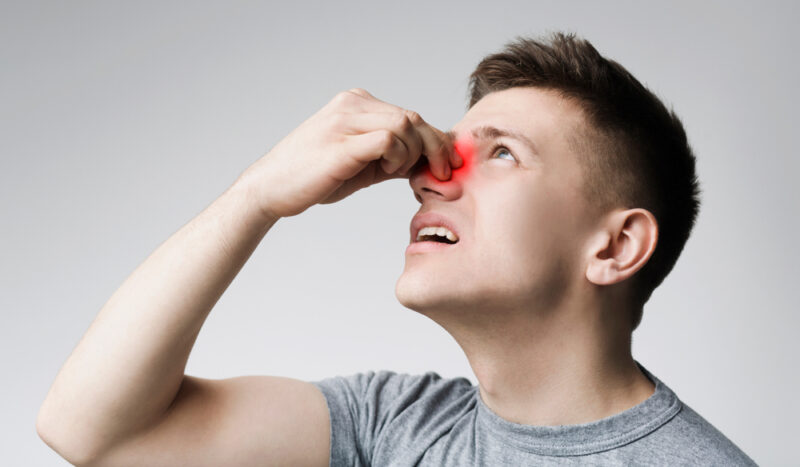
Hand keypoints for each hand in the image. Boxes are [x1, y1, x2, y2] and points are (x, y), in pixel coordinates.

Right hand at [235, 88, 459, 220]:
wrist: (270, 189)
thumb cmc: (315, 177)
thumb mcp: (362, 162)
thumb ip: (392, 155)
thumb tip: (430, 162)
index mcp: (356, 103)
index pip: (410, 115)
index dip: (436, 140)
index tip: (447, 164)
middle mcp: (352, 104)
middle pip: (413, 118)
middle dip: (435, 147)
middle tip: (441, 173)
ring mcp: (345, 120)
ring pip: (405, 125)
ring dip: (413, 154)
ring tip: (395, 173)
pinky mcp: (342, 142)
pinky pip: (388, 139)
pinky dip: (399, 157)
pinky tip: (388, 172)